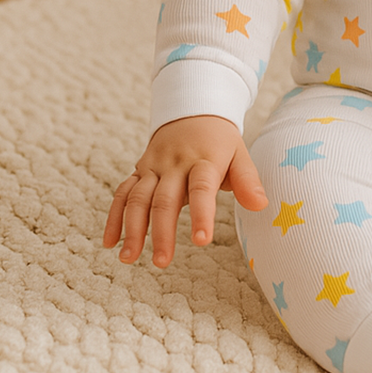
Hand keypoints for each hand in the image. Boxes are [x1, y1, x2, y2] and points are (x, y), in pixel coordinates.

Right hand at [103, 115, 268, 266]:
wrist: (193, 110)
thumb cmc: (220, 142)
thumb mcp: (240, 154)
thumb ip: (248, 180)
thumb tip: (261, 205)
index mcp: (204, 160)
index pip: (202, 189)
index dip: (201, 214)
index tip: (201, 241)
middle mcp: (175, 164)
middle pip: (165, 199)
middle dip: (161, 232)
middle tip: (162, 262)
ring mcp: (154, 167)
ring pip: (138, 198)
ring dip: (132, 228)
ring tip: (129, 258)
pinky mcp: (139, 170)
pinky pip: (122, 192)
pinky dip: (114, 217)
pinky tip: (110, 242)